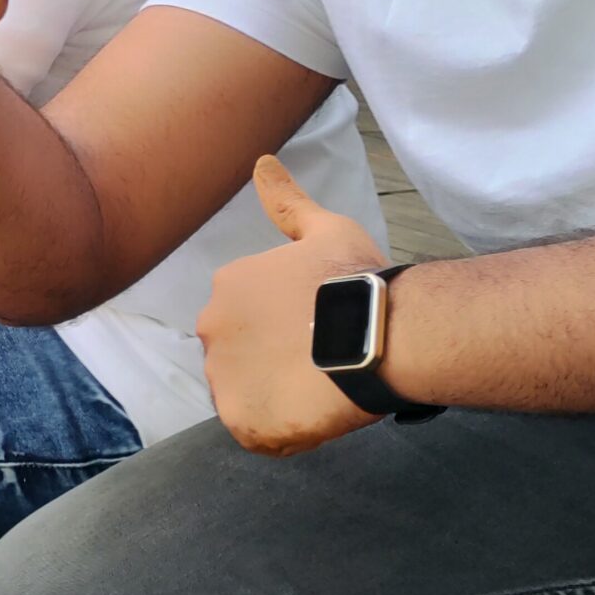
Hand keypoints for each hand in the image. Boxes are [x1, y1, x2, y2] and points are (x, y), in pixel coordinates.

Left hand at [197, 156, 390, 456]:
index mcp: (227, 287)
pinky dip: (280, 431)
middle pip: (241, 359)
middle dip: (275, 365)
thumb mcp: (324, 229)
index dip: (284, 334)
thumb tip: (261, 162)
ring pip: (246, 396)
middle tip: (320, 363)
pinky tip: (313, 413)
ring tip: (319, 388)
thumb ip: (287, 202)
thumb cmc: (359, 280)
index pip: (246, 323)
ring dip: (276, 397)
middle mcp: (211, 327)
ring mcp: (222, 375)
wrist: (382, 332)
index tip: (316, 333)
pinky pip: (254, 433)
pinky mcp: (240, 419)